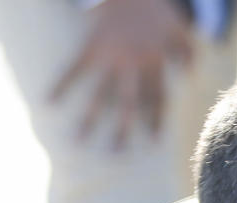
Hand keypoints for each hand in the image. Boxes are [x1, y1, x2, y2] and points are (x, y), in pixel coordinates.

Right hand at [50, 0, 194, 147]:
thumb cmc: (155, 5)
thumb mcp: (178, 27)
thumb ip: (187, 52)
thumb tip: (188, 76)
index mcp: (155, 61)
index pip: (157, 98)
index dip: (155, 119)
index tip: (153, 141)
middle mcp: (132, 63)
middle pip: (129, 103)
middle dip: (123, 128)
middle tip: (116, 153)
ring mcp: (110, 55)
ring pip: (100, 92)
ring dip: (89, 117)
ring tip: (77, 139)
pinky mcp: (91, 44)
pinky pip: (74, 68)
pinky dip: (61, 84)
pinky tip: (48, 101)